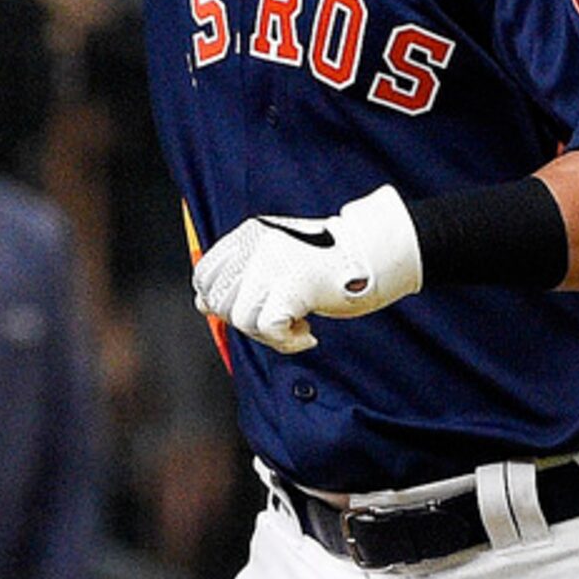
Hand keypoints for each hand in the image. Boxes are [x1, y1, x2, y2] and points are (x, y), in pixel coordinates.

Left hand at [192, 184, 422, 354]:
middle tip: (278, 323)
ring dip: (269, 336)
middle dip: (245, 322)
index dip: (216, 301)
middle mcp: (255, 247)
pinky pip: (268, 329)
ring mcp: (272, 265)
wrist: (374, 254)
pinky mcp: (291, 286)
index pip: (204, 274)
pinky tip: (307, 335)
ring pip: (241, 319)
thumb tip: (204, 304)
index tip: (243, 311)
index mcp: (249, 235)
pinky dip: (287, 342)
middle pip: (219, 301)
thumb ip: (244, 273)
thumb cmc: (331, 262)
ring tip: (298, 328)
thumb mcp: (278, 256)